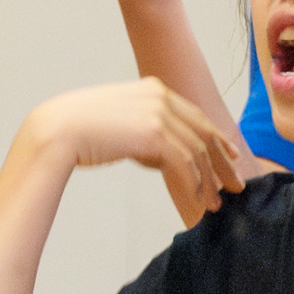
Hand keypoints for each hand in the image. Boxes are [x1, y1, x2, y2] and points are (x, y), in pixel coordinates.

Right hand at [28, 78, 244, 212]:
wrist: (56, 130)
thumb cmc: (78, 130)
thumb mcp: (118, 120)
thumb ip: (142, 128)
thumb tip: (160, 153)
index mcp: (153, 89)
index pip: (195, 115)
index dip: (216, 138)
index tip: (229, 155)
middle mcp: (160, 96)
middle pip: (204, 132)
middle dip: (223, 162)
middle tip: (236, 185)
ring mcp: (159, 113)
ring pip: (198, 151)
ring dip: (210, 181)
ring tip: (216, 204)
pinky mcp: (155, 134)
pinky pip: (186, 163)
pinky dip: (196, 185)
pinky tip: (199, 201)